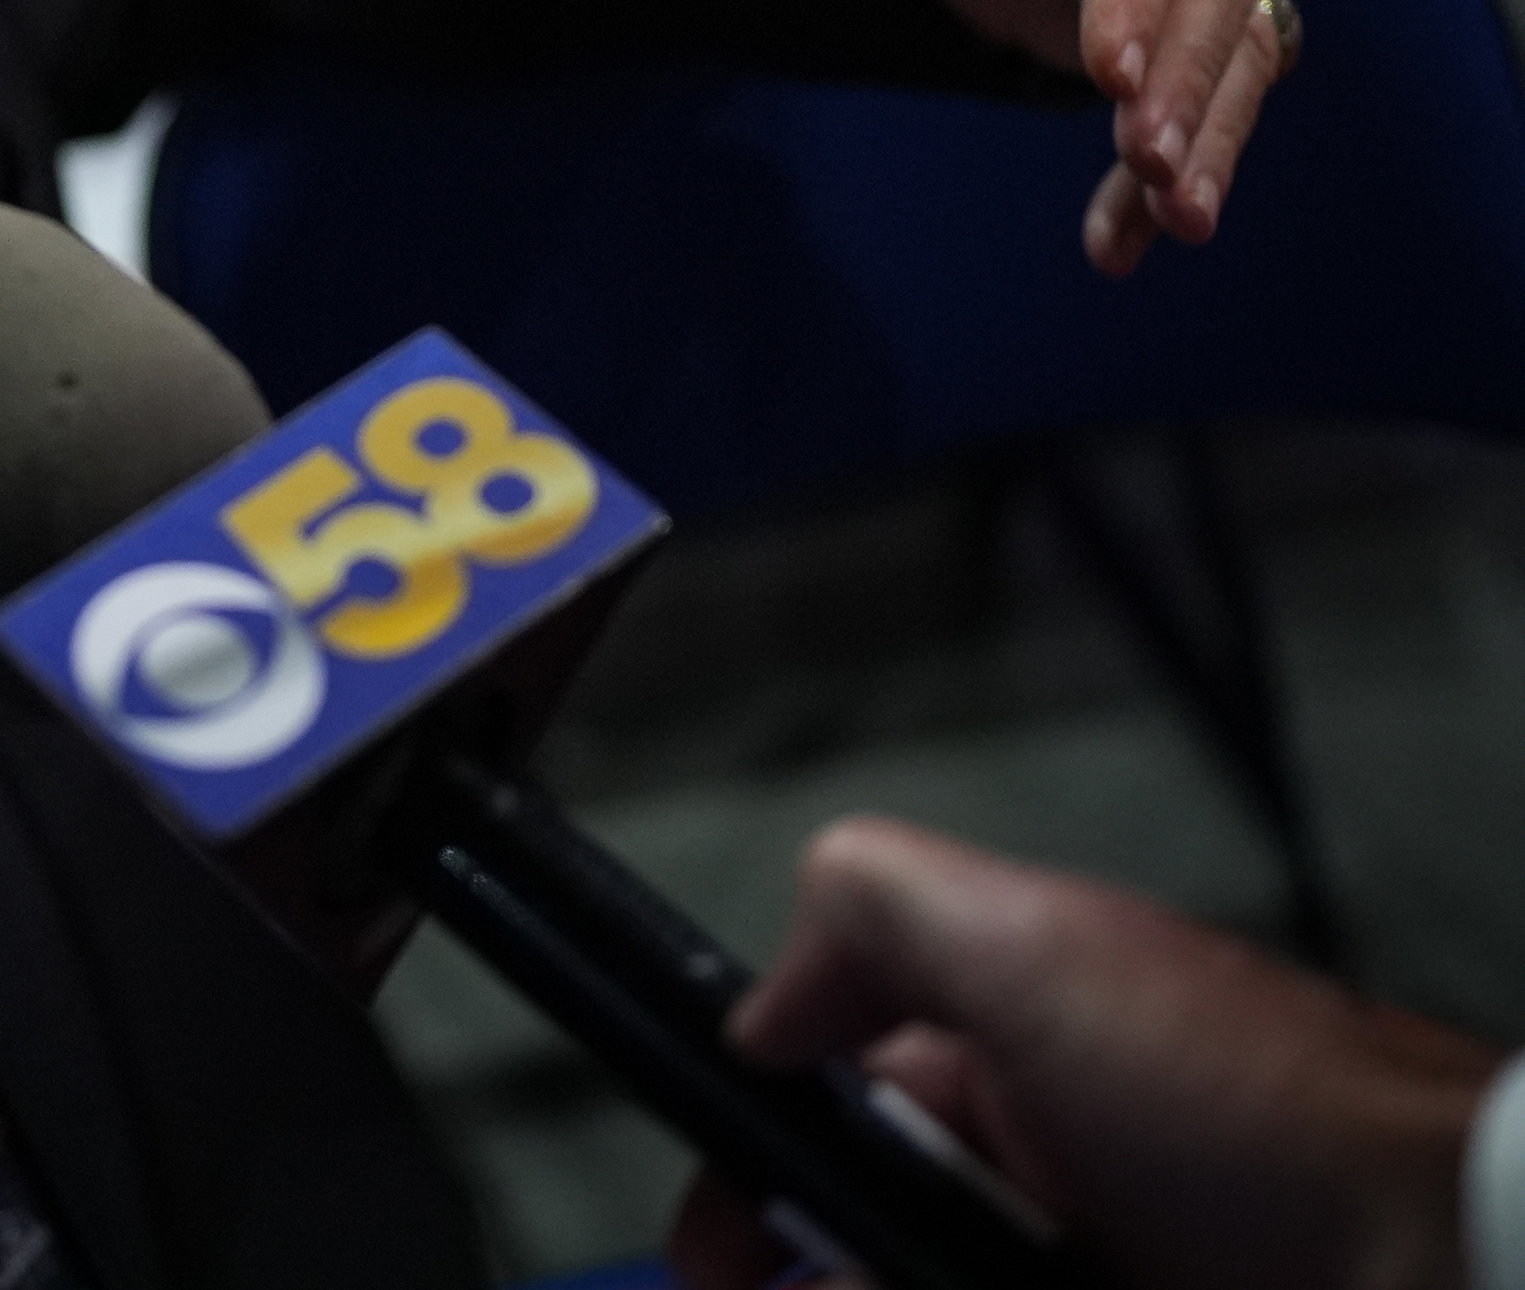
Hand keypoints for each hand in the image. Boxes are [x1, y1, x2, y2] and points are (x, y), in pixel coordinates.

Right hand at [668, 818, 1497, 1289]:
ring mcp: (1106, 1265)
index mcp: (1020, 1055)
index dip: (759, 1167)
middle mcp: (1059, 1179)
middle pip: (871, 1238)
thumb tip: (761, 1005)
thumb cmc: (1265, 1116)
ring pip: (918, 1284)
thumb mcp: (1036, 944)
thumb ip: (875, 910)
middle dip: (812, 1268)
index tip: (715, 1245)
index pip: (837, 1108)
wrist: (1445, 1270)